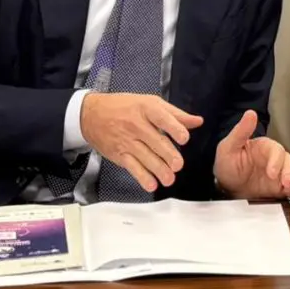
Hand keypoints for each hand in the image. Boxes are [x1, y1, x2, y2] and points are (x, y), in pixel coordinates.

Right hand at [80, 92, 202, 192]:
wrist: (92, 115)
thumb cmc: (125, 107)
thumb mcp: (150, 103)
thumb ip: (175, 114)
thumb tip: (197, 121)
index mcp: (147, 108)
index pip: (162, 118)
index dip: (174, 128)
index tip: (184, 139)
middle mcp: (136, 125)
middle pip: (154, 141)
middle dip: (167, 154)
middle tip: (178, 165)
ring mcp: (127, 141)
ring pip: (145, 156)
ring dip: (158, 169)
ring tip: (169, 178)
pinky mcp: (119, 154)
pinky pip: (132, 167)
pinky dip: (142, 177)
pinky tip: (151, 184)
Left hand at [214, 111, 289, 199]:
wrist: (226, 186)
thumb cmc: (227, 163)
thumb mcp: (229, 147)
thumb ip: (241, 131)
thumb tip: (250, 114)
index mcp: (265, 148)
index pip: (276, 151)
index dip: (276, 161)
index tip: (271, 172)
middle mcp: (274, 160)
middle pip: (289, 163)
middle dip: (289, 173)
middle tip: (286, 183)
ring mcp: (278, 174)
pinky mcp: (279, 188)